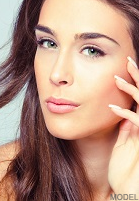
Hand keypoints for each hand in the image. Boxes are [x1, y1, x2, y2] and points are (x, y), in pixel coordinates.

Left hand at [108, 57, 138, 194]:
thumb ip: (128, 130)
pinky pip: (138, 124)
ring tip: (117, 79)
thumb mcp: (126, 145)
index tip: (126, 69)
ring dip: (131, 90)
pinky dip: (125, 114)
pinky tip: (113, 107)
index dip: (135, 83)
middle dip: (138, 77)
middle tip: (128, 61)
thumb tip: (125, 116)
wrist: (129, 190)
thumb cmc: (126, 169)